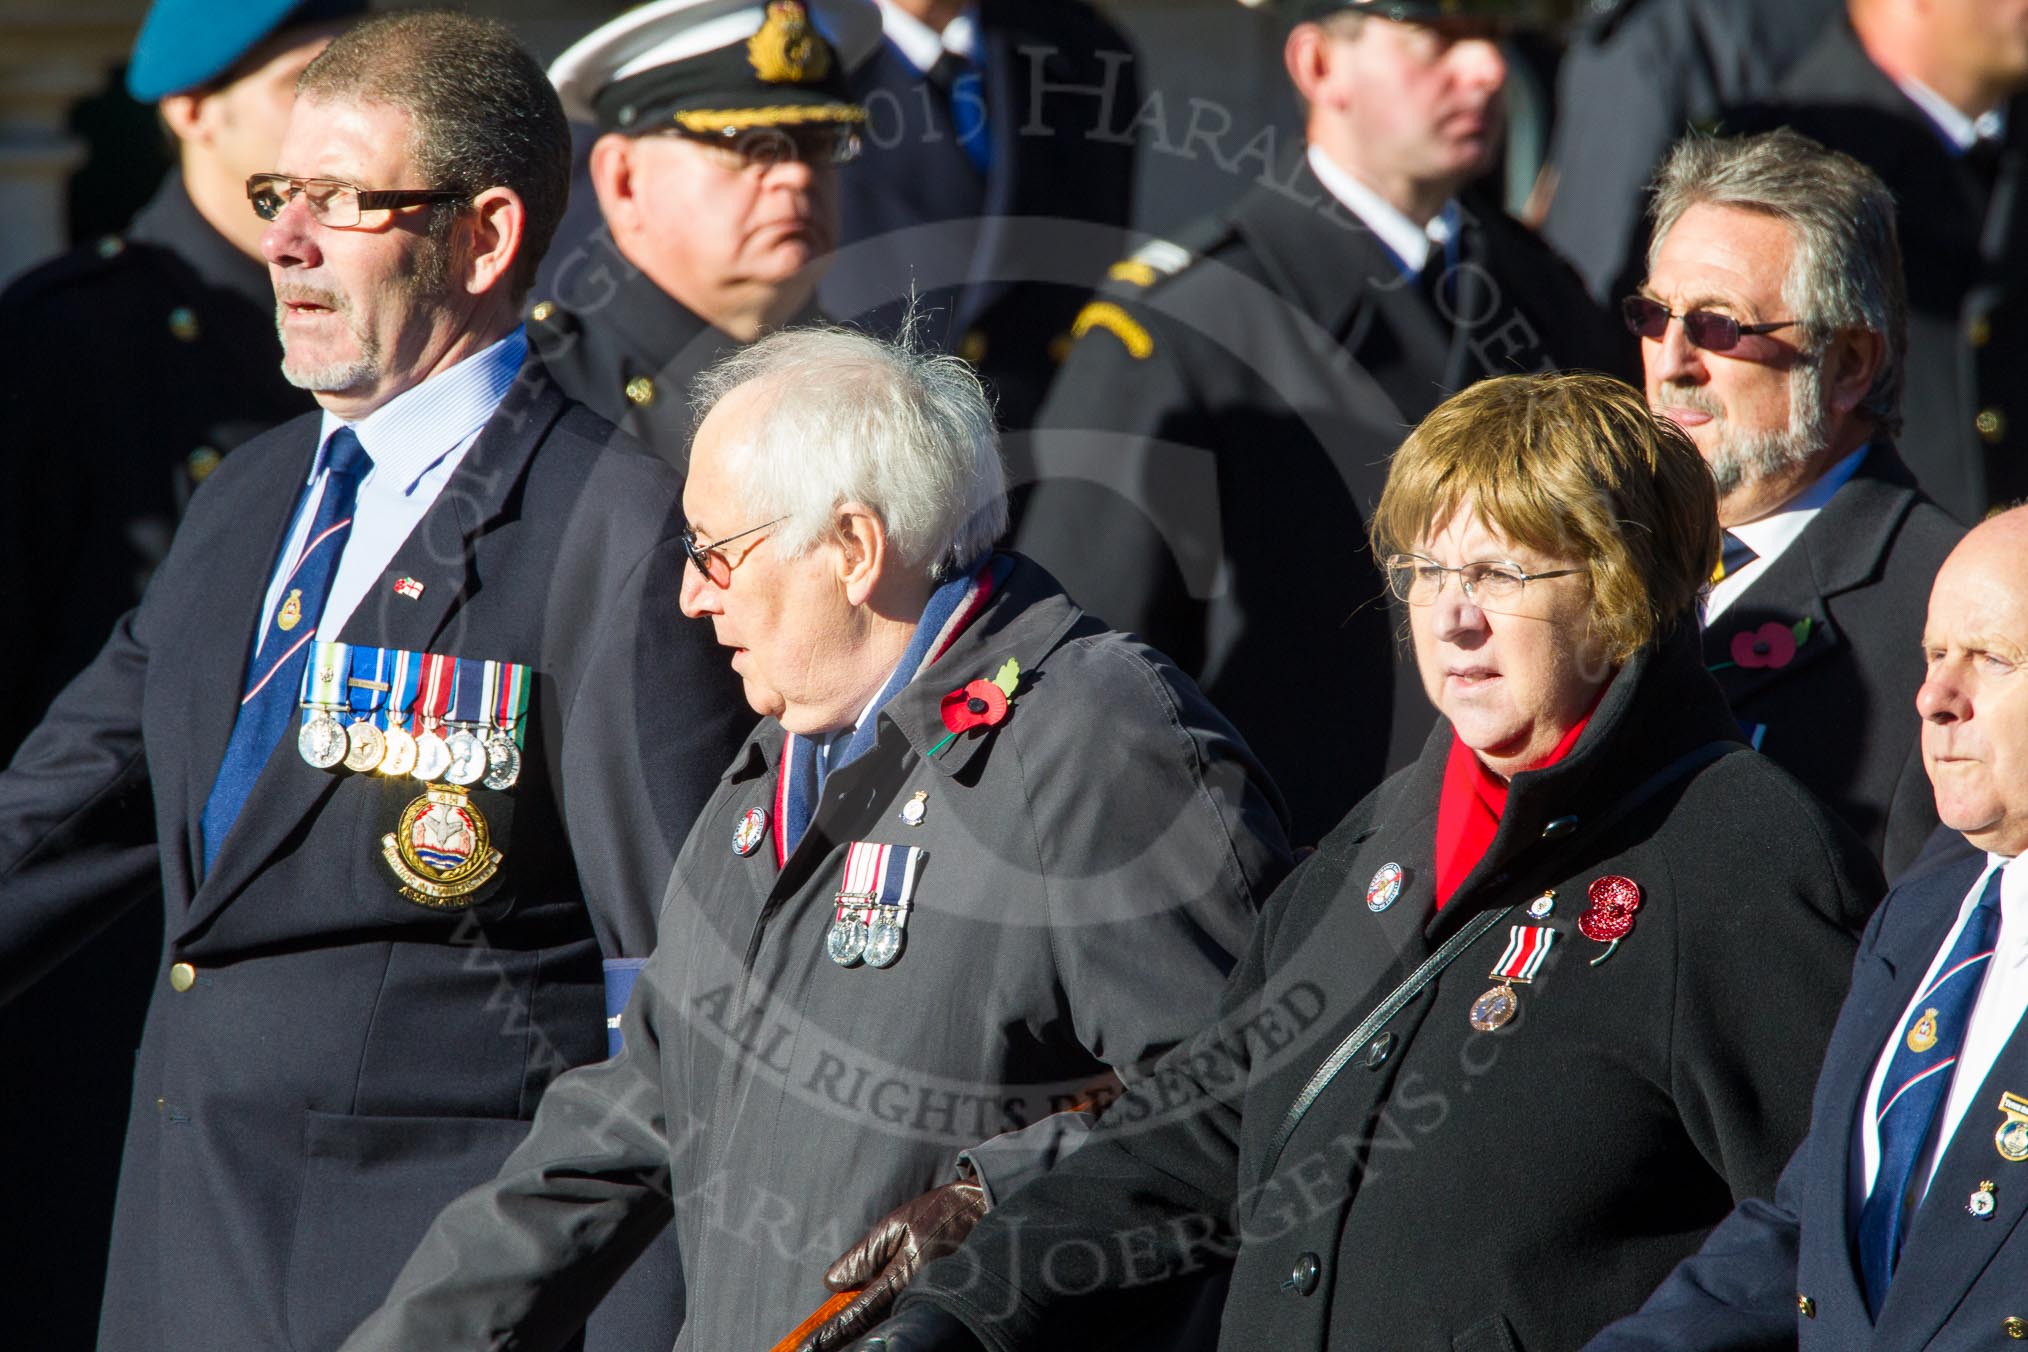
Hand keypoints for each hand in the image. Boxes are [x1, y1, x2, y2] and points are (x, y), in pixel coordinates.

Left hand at [797, 1178, 988, 1351]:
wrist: (985, 1210)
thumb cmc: (940, 1213)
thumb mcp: (896, 1225)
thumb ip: (863, 1255)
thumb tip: (833, 1281)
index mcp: (900, 1278)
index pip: (857, 1314)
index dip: (829, 1333)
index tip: (806, 1349)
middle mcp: (914, 1297)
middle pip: (870, 1327)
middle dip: (842, 1338)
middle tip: (810, 1350)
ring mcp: (927, 1300)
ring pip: (886, 1322)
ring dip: (860, 1331)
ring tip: (833, 1338)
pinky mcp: (936, 1297)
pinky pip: (903, 1312)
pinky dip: (882, 1319)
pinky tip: (870, 1320)